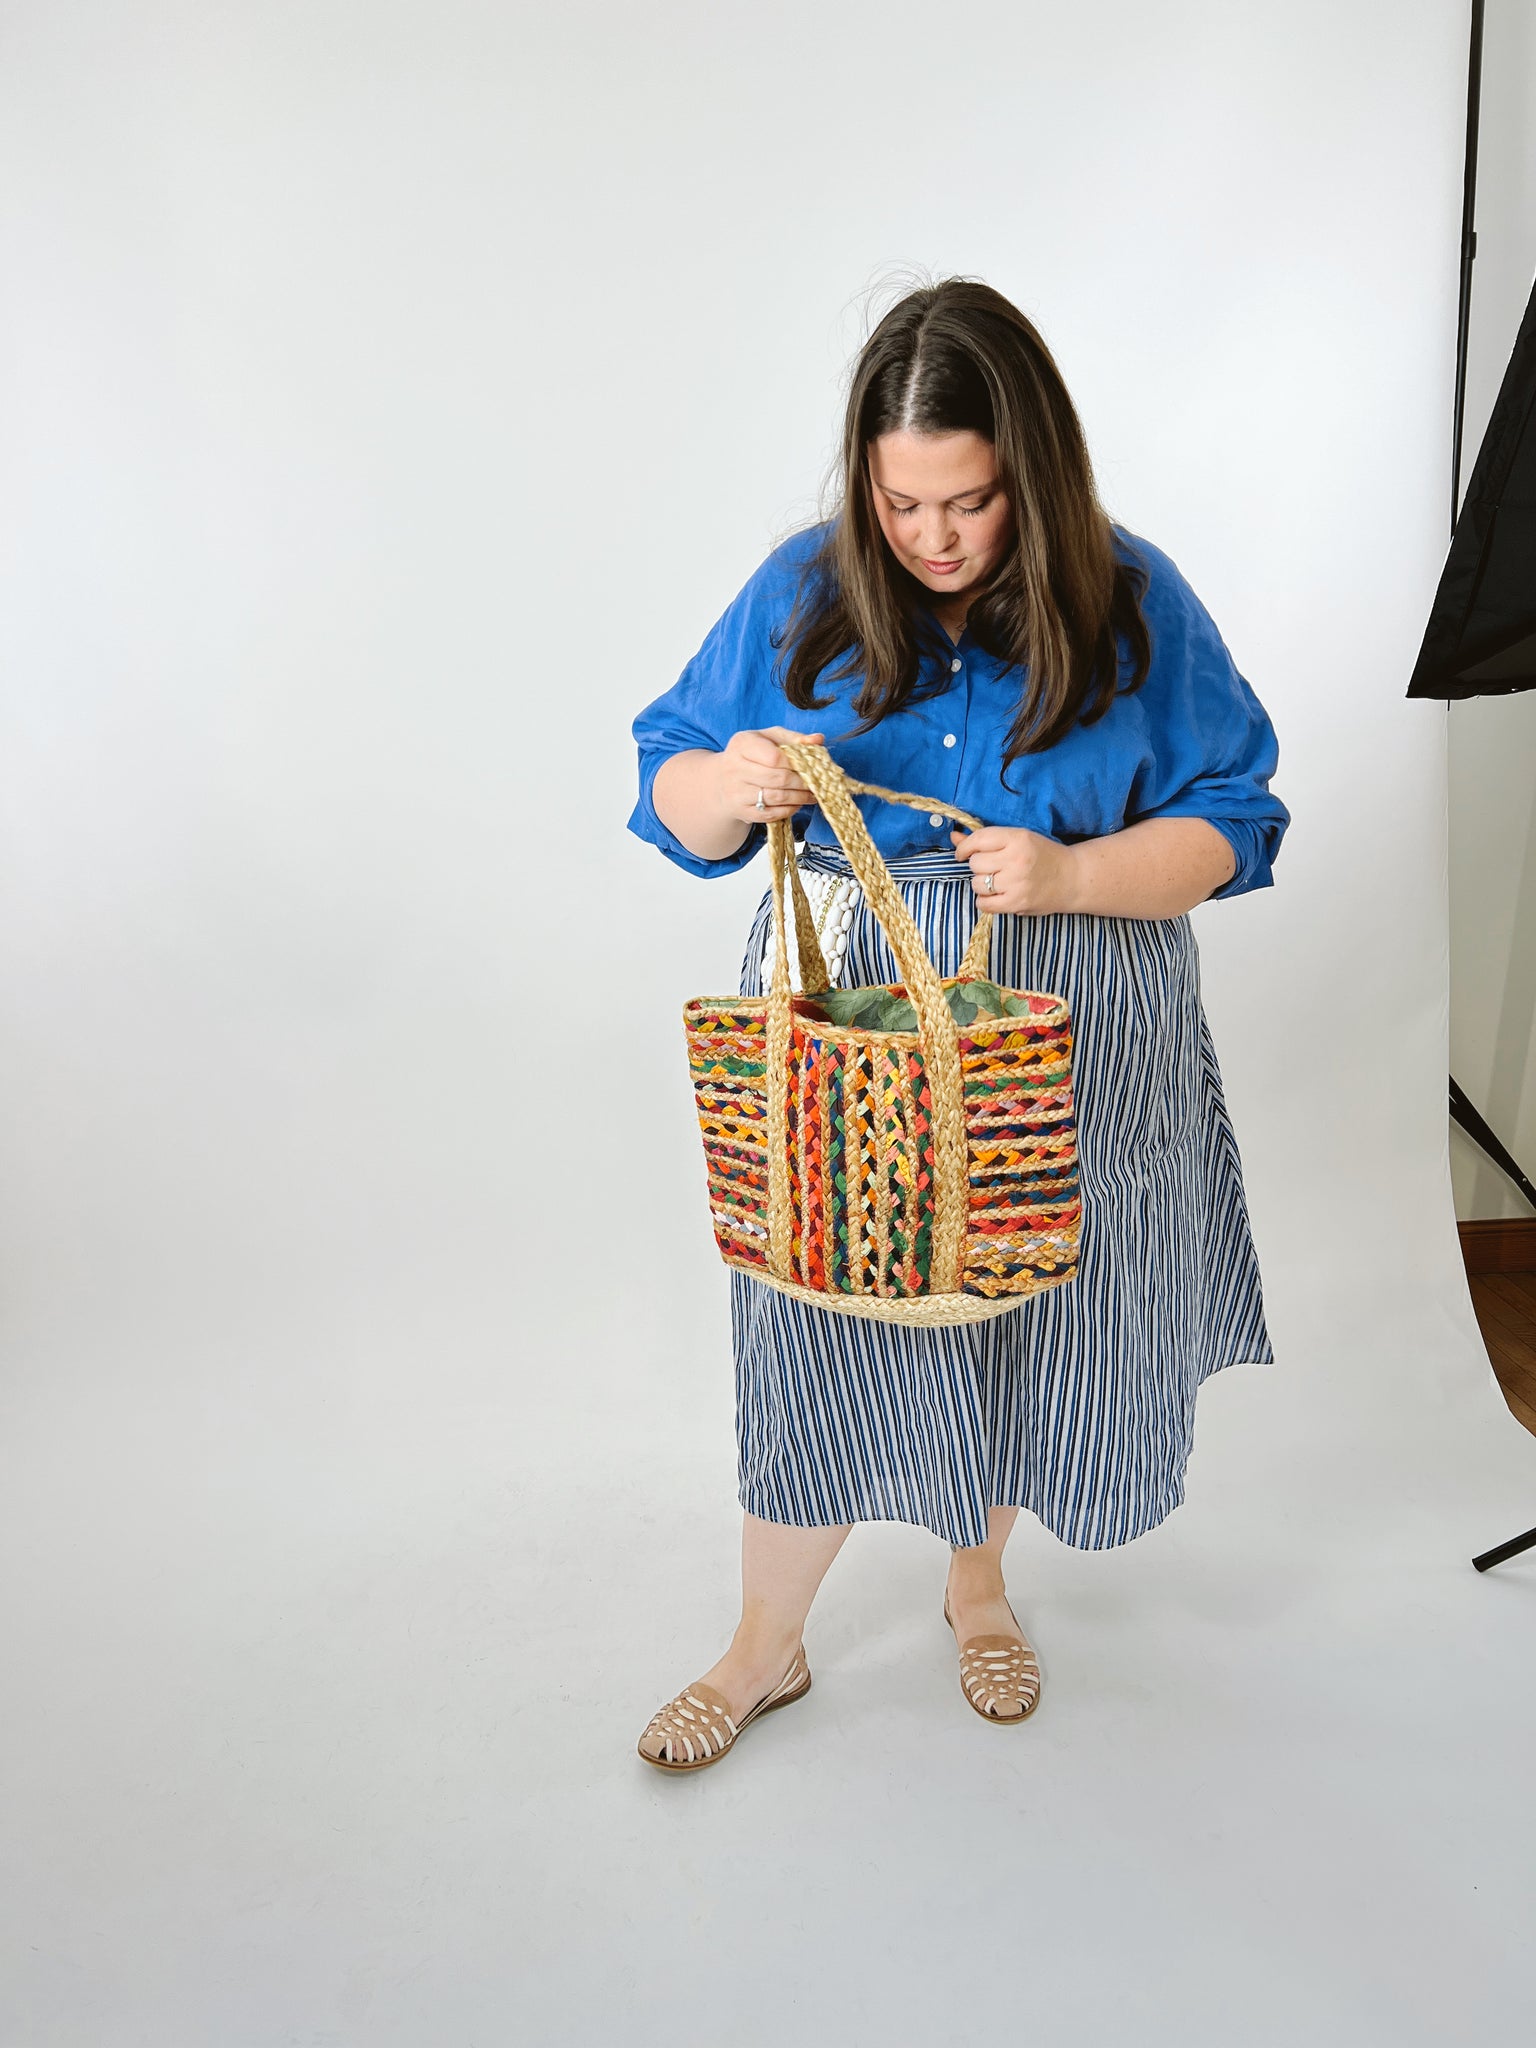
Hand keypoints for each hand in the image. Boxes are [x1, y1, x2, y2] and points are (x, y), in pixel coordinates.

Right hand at [715, 727, 824, 826]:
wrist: (723, 779)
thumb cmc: (753, 754)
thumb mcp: (770, 739)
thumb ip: (794, 738)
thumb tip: (818, 740)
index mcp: (742, 744)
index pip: (776, 756)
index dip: (796, 763)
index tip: (808, 766)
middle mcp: (734, 767)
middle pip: (778, 778)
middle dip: (802, 782)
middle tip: (815, 783)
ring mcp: (735, 792)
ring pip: (776, 797)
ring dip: (799, 797)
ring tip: (811, 794)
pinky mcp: (740, 810)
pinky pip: (771, 814)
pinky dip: (788, 810)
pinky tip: (796, 803)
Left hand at [950, 825, 1080, 914]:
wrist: (1072, 878)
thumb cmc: (1042, 856)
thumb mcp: (1018, 839)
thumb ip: (985, 839)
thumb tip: (953, 836)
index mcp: (1018, 838)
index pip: (978, 840)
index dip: (964, 847)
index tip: (962, 853)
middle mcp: (1016, 859)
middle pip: (975, 863)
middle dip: (978, 866)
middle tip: (992, 868)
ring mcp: (1017, 883)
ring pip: (976, 884)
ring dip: (981, 884)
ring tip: (997, 882)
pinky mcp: (1017, 903)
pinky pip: (983, 904)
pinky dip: (985, 901)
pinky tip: (996, 895)